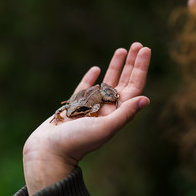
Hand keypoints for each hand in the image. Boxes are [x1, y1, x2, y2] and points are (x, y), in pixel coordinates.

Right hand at [23, 42, 150, 194]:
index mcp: (115, 114)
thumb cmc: (76, 142)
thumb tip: (146, 99)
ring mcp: (90, 107)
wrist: (48, 151)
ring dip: (115, 67)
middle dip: (131, 64)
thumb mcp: (104, 128)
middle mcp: (106, 110)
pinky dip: (91, 78)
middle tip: (137, 44)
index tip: (144, 49)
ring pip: (106, 82)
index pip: (133, 88)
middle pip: (123, 82)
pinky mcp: (74, 106)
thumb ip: (124, 114)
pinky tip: (96, 69)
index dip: (140, 68)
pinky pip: (85, 88)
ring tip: (121, 50)